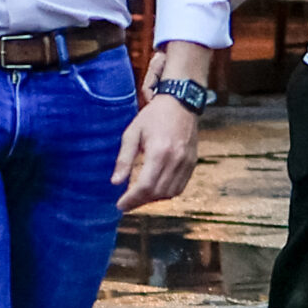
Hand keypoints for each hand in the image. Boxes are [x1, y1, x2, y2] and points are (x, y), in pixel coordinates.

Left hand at [112, 94, 199, 210]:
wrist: (181, 102)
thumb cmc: (153, 116)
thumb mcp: (132, 133)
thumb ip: (124, 159)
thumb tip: (115, 182)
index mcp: (159, 152)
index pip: (145, 186)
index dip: (131, 199)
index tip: (120, 205)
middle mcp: (175, 160)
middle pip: (157, 193)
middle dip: (140, 202)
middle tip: (126, 203)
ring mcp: (186, 163)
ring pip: (170, 193)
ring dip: (153, 199)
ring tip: (139, 196)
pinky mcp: (192, 163)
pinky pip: (180, 187)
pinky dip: (166, 193)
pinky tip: (155, 189)